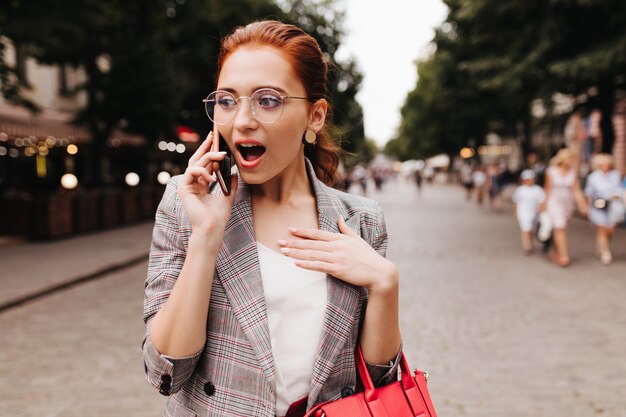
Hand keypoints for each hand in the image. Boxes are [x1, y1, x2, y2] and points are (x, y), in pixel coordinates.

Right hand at [178, 132, 237, 236]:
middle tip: (213, 136)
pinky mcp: (184, 189)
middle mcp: (192, 184)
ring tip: (221, 155)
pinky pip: (191, 172)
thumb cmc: (218, 217)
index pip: (204, 164)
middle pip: (196, 160)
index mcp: (201, 185)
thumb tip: (235, 173)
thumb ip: (230, 185)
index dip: (209, 151)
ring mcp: (187, 186)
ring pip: (195, 163)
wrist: (212, 228)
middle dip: (205, 147)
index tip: (216, 140)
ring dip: (208, 157)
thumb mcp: (227, 196)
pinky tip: (212, 178)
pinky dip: (203, 172)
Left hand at [277, 218, 397, 292]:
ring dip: (296, 252)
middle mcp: (337, 246)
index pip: (318, 234)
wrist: (380, 272)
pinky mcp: (338, 269)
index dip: (303, 231)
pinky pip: (319, 266)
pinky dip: (307, 264)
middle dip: (294, 242)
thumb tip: (339, 218)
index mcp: (340, 239)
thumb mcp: (357, 239)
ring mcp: (337, 257)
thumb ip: (346, 229)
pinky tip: (296, 263)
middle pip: (311, 243)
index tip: (290, 229)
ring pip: (312, 254)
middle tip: (279, 242)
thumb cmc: (368, 256)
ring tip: (283, 251)